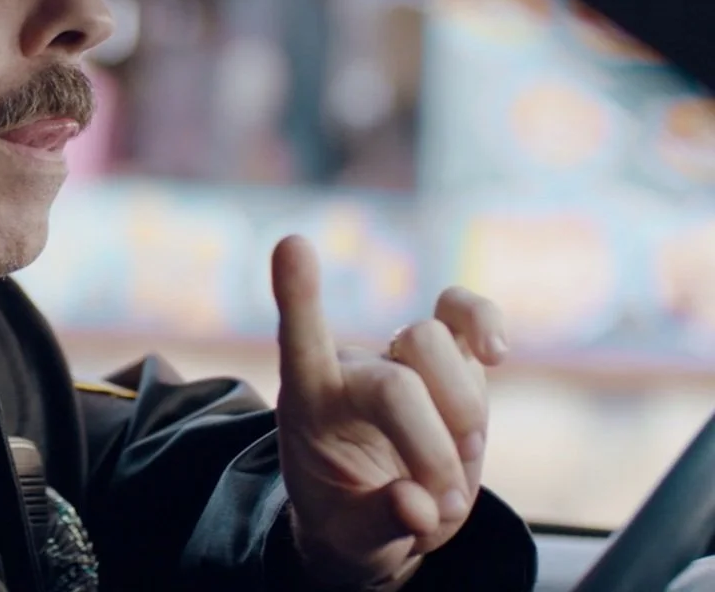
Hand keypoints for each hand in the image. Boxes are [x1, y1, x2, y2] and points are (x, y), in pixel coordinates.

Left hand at [271, 235, 507, 589]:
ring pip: (438, 349)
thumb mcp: (348, 543)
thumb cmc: (348, 523)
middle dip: (431, 452)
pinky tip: (495, 349)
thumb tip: (416, 504)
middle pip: (399, 383)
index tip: (293, 245)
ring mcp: (399, 359)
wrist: (377, 519)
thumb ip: (380, 524)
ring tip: (450, 476)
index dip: (299, 296)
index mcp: (309, 403)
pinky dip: (484, 320)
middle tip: (435, 506)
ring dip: (461, 422)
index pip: (299, 342)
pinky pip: (465, 314)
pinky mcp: (449, 363)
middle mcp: (351, 368)